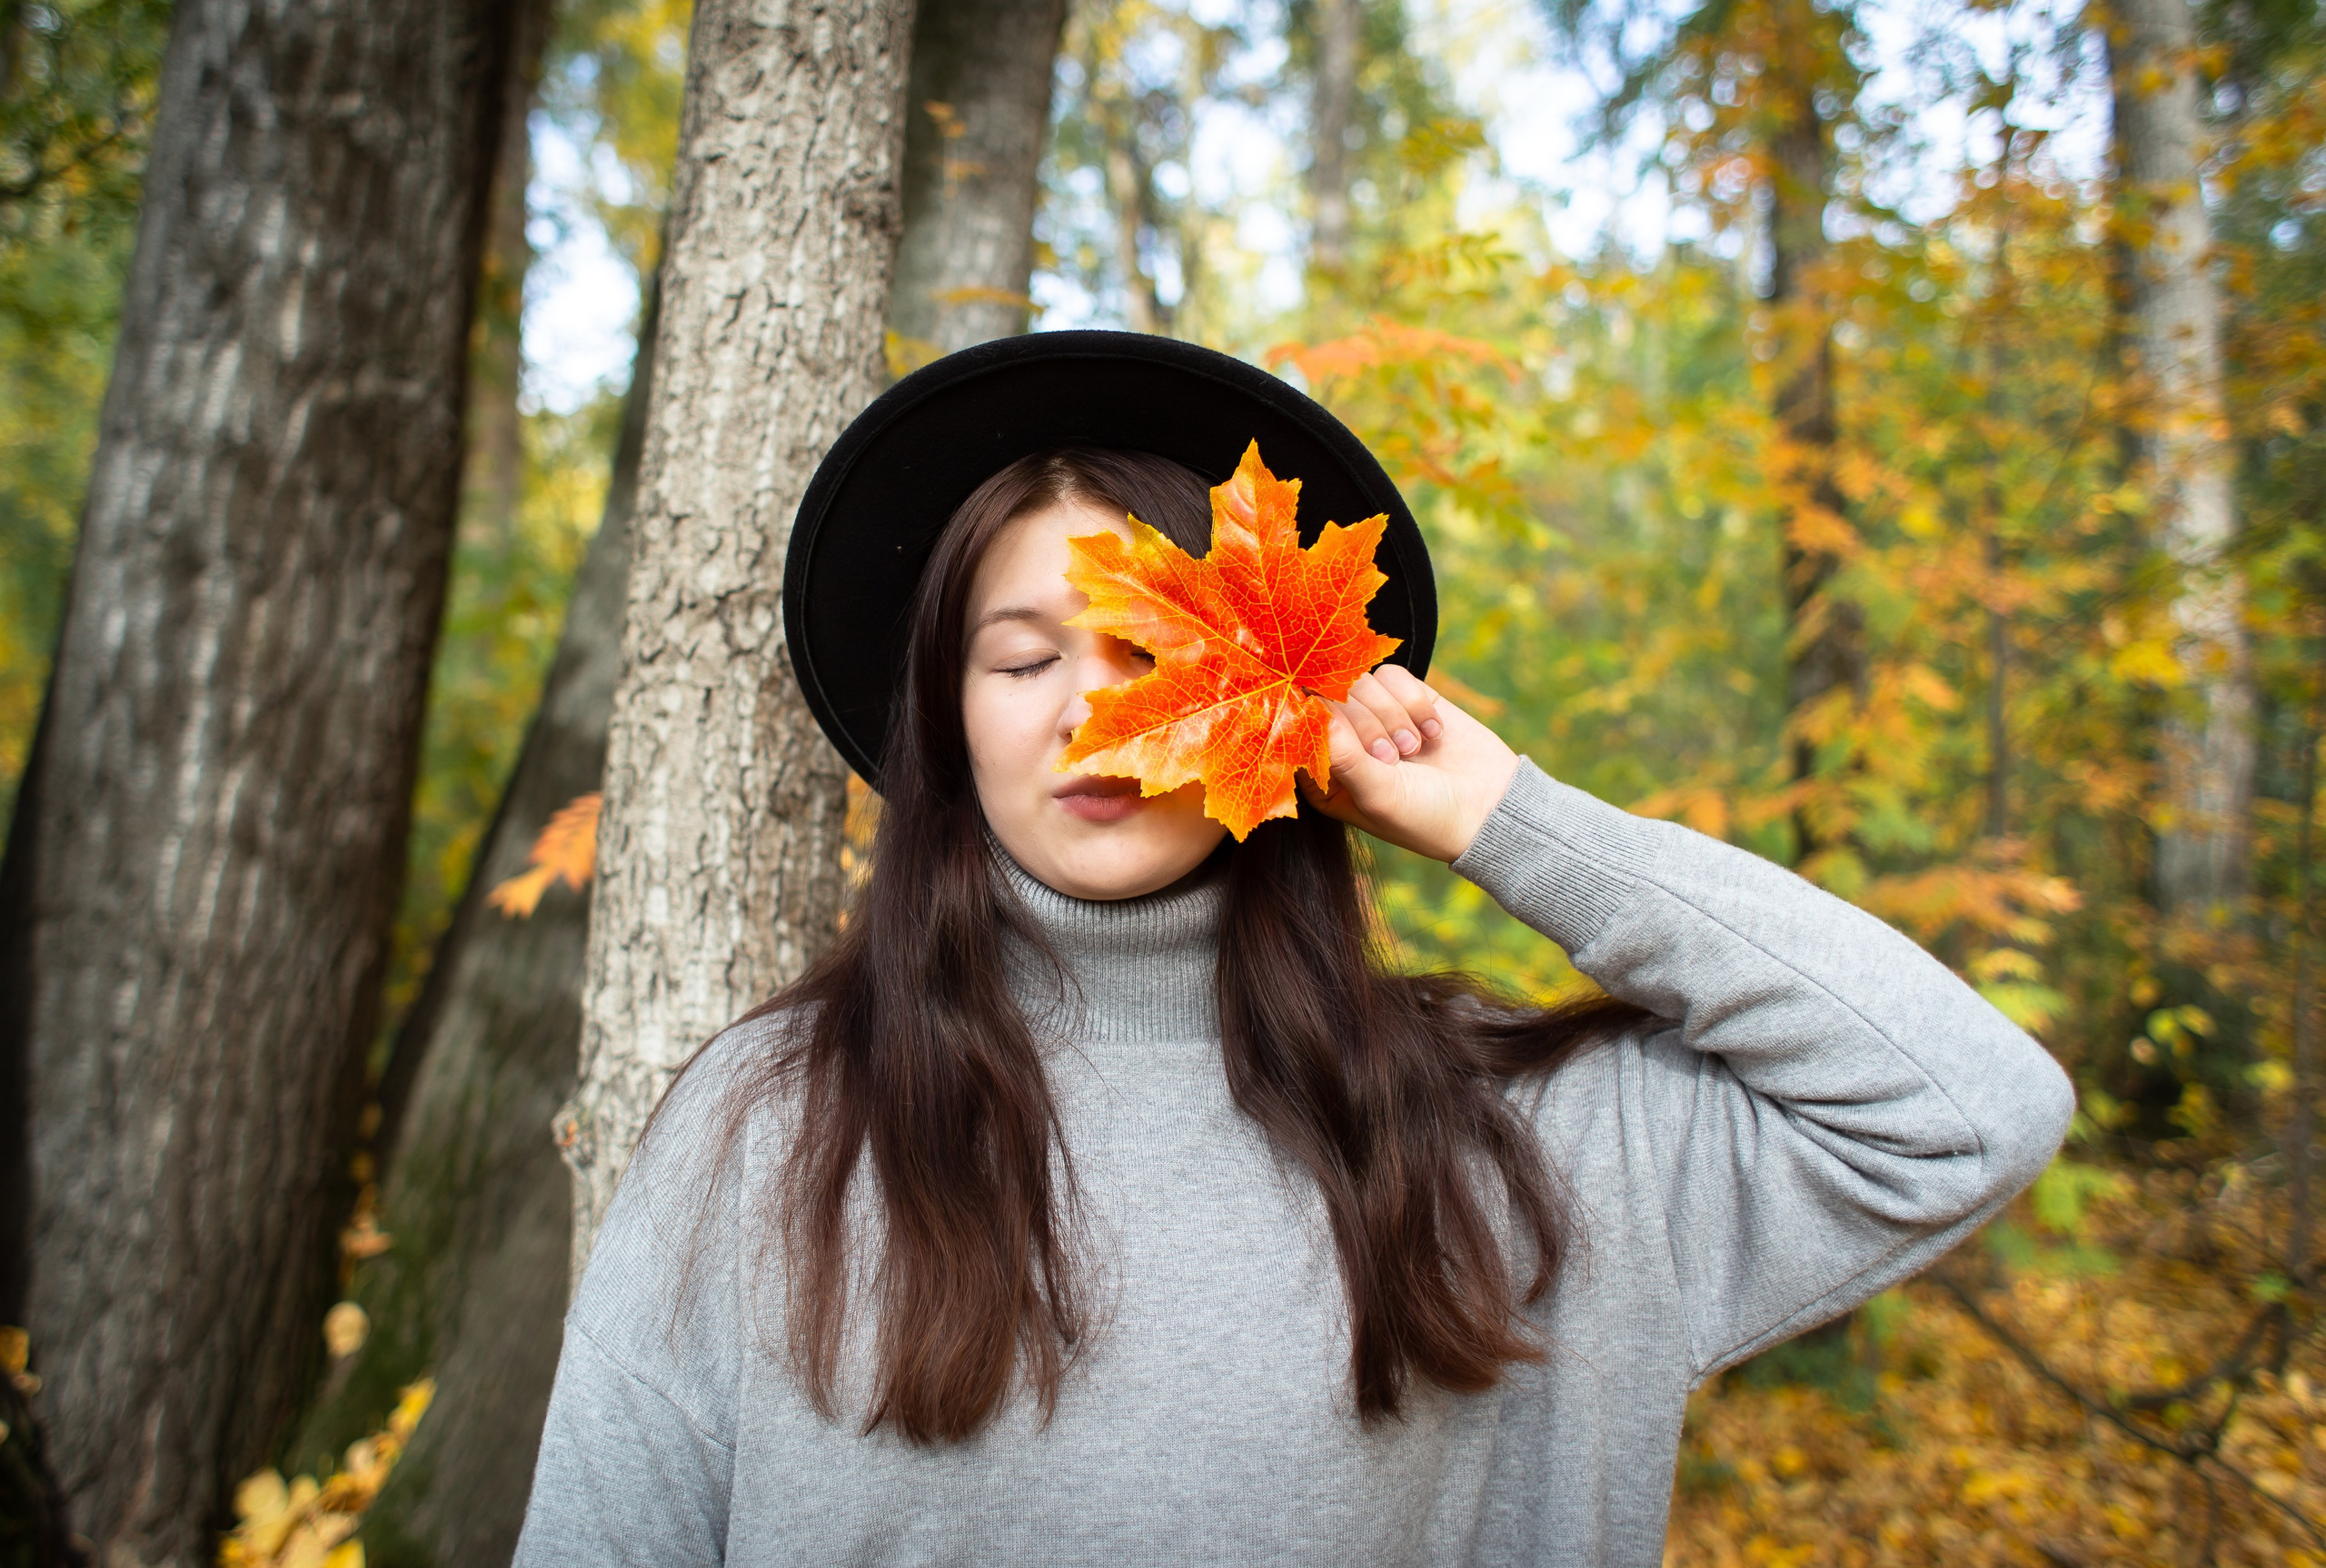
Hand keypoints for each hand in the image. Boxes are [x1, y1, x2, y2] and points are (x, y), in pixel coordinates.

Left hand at [1300, 664, 1520, 862]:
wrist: (1491, 808)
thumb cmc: (1426, 817)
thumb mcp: (1378, 795)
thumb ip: (1344, 755)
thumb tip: (1313, 709)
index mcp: (1325, 777)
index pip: (1301, 731)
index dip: (1317, 722)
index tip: (1340, 730)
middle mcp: (1345, 744)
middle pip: (1331, 700)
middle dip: (1366, 726)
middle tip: (1394, 757)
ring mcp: (1375, 718)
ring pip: (1361, 683)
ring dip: (1392, 715)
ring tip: (1415, 747)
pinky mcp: (1406, 699)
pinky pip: (1393, 675)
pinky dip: (1414, 701)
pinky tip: (1433, 731)